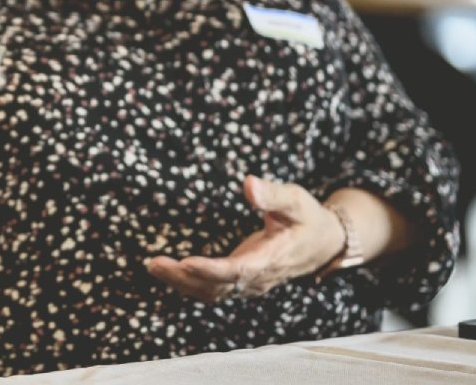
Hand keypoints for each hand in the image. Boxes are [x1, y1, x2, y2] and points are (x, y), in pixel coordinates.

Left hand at [146, 176, 344, 301]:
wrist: (323, 244)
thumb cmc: (307, 218)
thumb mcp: (296, 200)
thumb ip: (273, 194)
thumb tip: (248, 183)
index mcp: (273, 258)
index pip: (239, 271)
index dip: (212, 270)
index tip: (186, 263)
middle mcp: (259, 276)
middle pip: (218, 286)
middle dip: (184, 277)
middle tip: (154, 263)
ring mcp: (250, 283)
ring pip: (212, 292)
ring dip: (181, 282)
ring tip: (153, 265)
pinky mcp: (242, 281)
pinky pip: (212, 289)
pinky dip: (189, 284)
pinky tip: (167, 271)